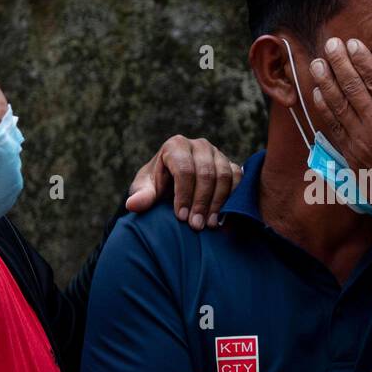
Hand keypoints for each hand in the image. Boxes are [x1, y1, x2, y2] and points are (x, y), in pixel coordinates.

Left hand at [125, 135, 243, 229]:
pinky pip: (238, 178)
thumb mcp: (145, 189)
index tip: (180, 217)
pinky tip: (224, 217)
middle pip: (206, 173)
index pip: (184, 169)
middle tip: (197, 226)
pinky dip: (233, 197)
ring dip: (219, 203)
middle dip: (201, 202)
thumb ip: (142, 196)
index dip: (183, 195)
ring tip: (210, 225)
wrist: (173, 183)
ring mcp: (217, 154)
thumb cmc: (157, 185)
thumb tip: (133, 205)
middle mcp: (199, 146)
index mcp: (176, 145)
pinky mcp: (231, 164)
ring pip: (224, 176)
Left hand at [310, 37, 371, 213]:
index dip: (363, 60)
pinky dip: (324, 108)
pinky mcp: (351, 154)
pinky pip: (333, 126)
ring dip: (325, 81)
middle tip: (331, 44)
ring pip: (338, 104)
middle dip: (340, 62)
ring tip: (317, 63)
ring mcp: (361, 141)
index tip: (353, 44)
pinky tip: (317, 93)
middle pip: (353, 87)